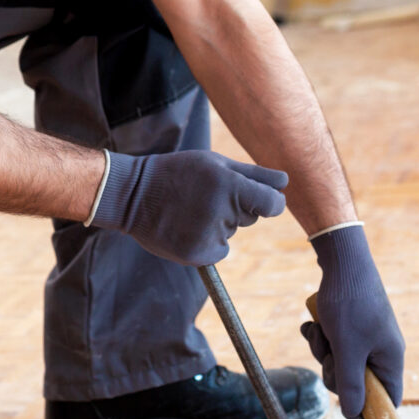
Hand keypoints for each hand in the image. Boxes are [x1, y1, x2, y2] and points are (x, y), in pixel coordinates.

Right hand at [90, 150, 287, 266]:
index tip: (261, 200)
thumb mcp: (215, 163)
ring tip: (190, 209)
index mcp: (229, 185)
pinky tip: (188, 227)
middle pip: (251, 218)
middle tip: (205, 196)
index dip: (270, 202)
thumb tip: (285, 183)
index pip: (273, 204)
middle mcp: (220, 211)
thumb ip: (254, 174)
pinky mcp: (197, 255)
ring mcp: (208, 235)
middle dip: (236, 208)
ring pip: (232, 232)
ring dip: (219, 224)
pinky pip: (220, 250)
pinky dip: (209, 243)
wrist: (133, 194)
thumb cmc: (179, 173)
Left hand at [299, 223, 403, 418]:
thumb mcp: (347, 349)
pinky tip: (312, 323)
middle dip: (334, 371)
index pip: (388, 400)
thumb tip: (355, 414)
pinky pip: (334, 343)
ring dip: (323, 350)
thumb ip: (350, 384)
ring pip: (340, 362)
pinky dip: (321, 336)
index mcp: (391, 358)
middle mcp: (382, 349)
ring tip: (319, 330)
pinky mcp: (351, 324)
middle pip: (357, 383)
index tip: (346, 405)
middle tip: (329, 353)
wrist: (342, 258)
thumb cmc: (348, 302)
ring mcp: (366, 336)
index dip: (368, 410)